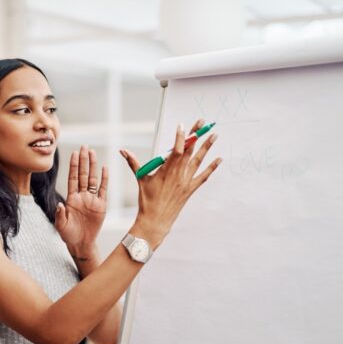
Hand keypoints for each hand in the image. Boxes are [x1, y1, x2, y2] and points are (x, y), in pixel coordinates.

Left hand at [55, 145, 108, 256]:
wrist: (81, 243)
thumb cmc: (69, 234)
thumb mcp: (61, 225)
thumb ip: (60, 215)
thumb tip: (59, 205)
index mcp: (71, 198)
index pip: (73, 178)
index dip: (74, 166)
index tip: (74, 153)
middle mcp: (81, 196)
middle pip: (83, 174)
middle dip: (83, 160)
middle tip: (84, 146)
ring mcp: (92, 199)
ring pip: (93, 179)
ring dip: (93, 166)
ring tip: (93, 152)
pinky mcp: (101, 205)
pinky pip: (103, 190)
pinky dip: (104, 179)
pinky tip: (105, 168)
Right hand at [120, 119, 220, 247]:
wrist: (156, 220)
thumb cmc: (147, 200)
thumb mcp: (140, 179)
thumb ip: (133, 163)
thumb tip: (122, 151)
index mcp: (166, 170)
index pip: (176, 150)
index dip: (180, 137)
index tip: (182, 125)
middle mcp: (178, 174)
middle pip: (189, 151)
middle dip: (196, 135)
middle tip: (202, 123)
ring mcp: (185, 182)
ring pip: (198, 161)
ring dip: (207, 147)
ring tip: (214, 135)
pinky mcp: (190, 189)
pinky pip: (203, 177)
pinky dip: (212, 168)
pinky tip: (219, 159)